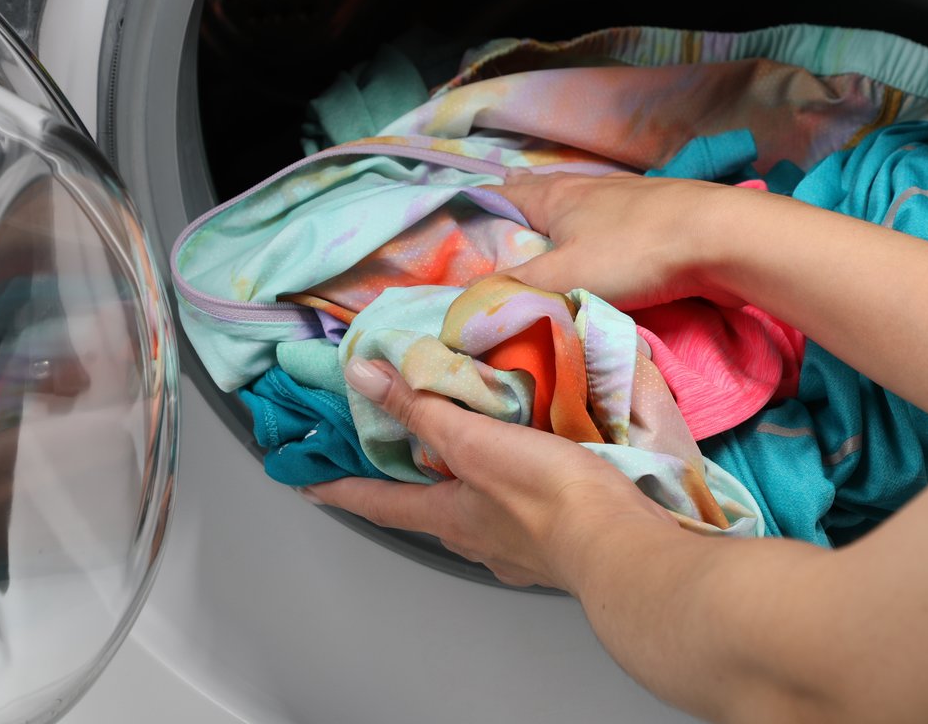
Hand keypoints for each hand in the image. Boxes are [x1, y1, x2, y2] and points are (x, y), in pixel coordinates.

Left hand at [306, 359, 674, 588]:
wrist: (621, 544)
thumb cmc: (549, 498)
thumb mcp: (475, 441)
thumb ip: (423, 408)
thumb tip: (364, 377)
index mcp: (447, 516)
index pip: (377, 500)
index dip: (339, 487)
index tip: (307, 483)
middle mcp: (475, 539)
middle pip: (428, 508)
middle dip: (412, 483)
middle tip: (400, 456)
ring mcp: (516, 550)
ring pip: (477, 513)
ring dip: (470, 486)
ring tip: (476, 455)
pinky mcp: (557, 547)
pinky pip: (523, 516)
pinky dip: (517, 493)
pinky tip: (536, 475)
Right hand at [486, 172, 749, 308]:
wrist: (722, 239)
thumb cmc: (634, 252)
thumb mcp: (562, 275)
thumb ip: (512, 290)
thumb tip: (460, 307)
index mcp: (557, 195)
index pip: (503, 194)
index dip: (477, 210)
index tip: (454, 231)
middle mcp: (588, 189)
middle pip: (543, 200)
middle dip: (520, 219)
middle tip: (496, 244)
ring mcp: (627, 203)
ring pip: (580, 215)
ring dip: (561, 231)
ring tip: (543, 254)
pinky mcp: (659, 223)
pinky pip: (613, 233)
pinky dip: (597, 244)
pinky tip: (600, 261)